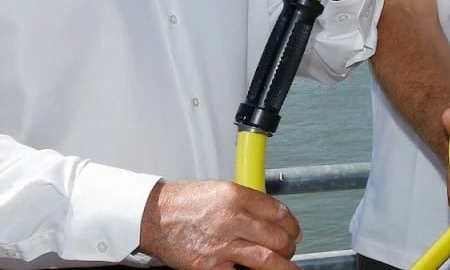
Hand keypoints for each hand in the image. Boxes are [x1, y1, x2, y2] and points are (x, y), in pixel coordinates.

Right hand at [138, 180, 300, 269]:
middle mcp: (231, 219)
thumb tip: (272, 216)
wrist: (152, 216)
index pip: (279, 211)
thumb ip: (247, 202)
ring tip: (288, 267)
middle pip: (277, 236)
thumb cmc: (184, 203)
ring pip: (266, 259)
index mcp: (236, 196)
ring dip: (283, 265)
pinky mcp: (209, 266)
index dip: (292, 224)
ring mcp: (221, 244)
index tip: (294, 230)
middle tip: (290, 248)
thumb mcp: (221, 190)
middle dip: (289, 245)